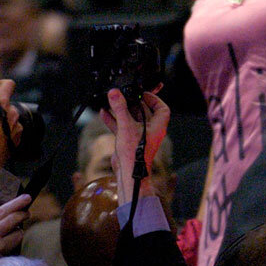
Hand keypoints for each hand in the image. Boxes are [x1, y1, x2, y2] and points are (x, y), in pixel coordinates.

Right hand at [0, 79, 21, 166]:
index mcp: (2, 102)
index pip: (8, 84)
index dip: (0, 84)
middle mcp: (13, 113)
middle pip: (6, 105)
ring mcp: (17, 126)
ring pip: (10, 120)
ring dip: (1, 123)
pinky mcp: (16, 139)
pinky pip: (12, 134)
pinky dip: (4, 135)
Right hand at [0, 193, 30, 265]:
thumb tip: (0, 221)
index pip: (3, 210)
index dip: (17, 203)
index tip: (27, 197)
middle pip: (14, 219)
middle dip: (23, 214)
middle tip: (27, 212)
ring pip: (18, 234)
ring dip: (19, 231)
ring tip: (15, 231)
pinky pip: (11, 248)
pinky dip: (12, 244)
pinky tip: (7, 244)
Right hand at [101, 88, 170, 202]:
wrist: (128, 173)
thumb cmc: (135, 153)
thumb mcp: (126, 126)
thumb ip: (120, 109)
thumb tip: (115, 93)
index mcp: (157, 126)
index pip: (162, 108)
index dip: (154, 99)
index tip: (144, 93)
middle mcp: (150, 130)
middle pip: (144, 112)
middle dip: (133, 103)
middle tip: (124, 95)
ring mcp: (139, 136)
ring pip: (131, 119)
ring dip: (122, 111)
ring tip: (112, 101)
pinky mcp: (129, 141)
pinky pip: (122, 126)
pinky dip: (114, 120)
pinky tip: (104, 113)